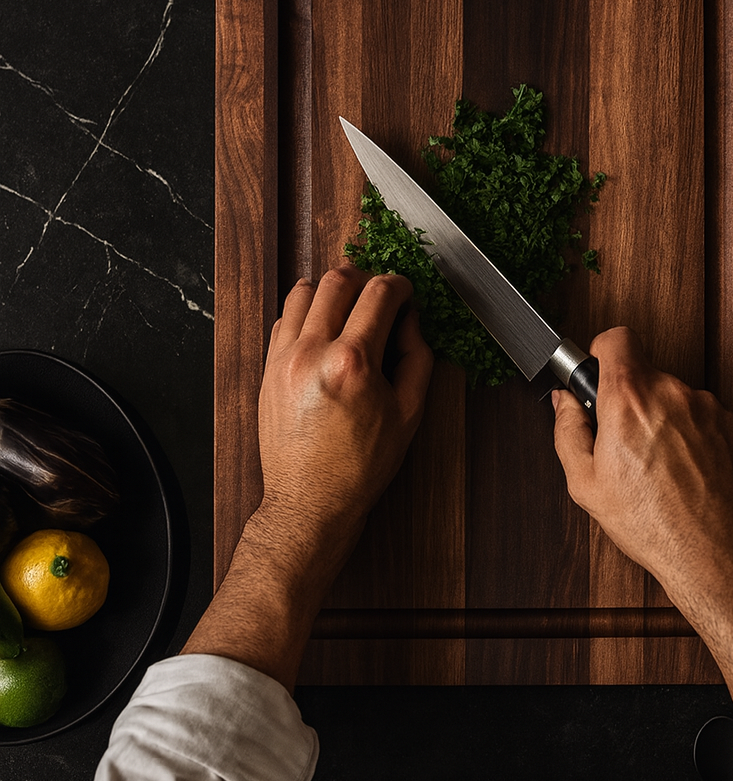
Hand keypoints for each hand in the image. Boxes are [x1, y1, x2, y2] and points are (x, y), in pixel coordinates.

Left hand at [254, 264, 433, 570]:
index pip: (379, 293)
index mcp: (352, 362)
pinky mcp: (267, 368)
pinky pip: (283, 317)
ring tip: (348, 311)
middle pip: (338, 280)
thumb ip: (417, 357)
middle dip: (365, 279)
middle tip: (378, 298)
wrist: (311, 500)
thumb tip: (410, 319)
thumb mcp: (409, 413)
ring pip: (303, 290)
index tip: (405, 294)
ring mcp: (284, 357)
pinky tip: (322, 330)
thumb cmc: (360, 465)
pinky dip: (305, 313)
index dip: (399, 286)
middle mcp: (312, 352)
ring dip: (331, 291)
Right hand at [552, 327, 732, 780]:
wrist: (717, 551)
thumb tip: (564, 403)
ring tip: (657, 469)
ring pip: (672, 399)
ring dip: (661, 421)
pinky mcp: (730, 424)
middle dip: (629, 402)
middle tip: (623, 445)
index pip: (615, 339)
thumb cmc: (654, 525)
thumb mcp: (586, 485)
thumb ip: (568, 431)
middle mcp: (671, 393)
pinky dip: (689, 436)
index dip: (602, 352)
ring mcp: (706, 406)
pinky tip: (683, 473)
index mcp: (629, 400)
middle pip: (642, 375)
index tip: (598, 371)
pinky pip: (699, 417)